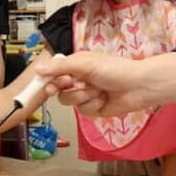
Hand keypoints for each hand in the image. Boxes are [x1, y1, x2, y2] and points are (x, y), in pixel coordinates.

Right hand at [35, 52, 155, 116]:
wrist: (139, 86)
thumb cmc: (115, 69)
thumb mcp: (85, 64)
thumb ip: (60, 67)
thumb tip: (37, 69)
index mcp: (74, 66)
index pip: (52, 74)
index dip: (50, 80)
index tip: (50, 84)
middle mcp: (77, 80)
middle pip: (58, 90)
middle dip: (68, 89)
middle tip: (75, 85)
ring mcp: (84, 95)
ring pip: (69, 101)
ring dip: (84, 96)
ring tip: (98, 90)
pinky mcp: (92, 109)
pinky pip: (82, 111)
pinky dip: (93, 104)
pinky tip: (104, 99)